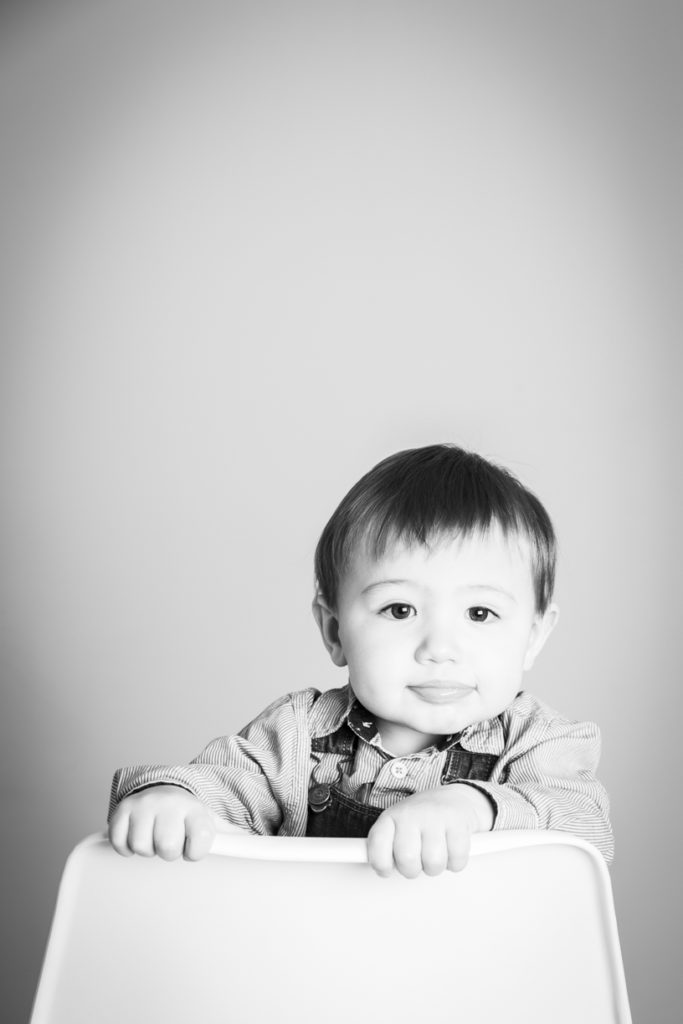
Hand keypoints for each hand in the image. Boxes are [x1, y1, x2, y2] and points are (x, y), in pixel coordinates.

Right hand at [108, 785, 217, 860]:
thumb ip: (225, 841)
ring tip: (153, 838)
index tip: (192, 847)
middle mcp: (169, 803)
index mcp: (194, 808)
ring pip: (141, 846)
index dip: (196, 851)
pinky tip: (136, 836)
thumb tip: (239, 855)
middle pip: (167, 847)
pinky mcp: (124, 808)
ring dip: (147, 849)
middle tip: (170, 842)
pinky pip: (119, 841)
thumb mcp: (206, 824)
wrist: (165, 791)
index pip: (201, 838)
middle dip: (168, 852)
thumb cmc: (185, 818)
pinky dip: (126, 846)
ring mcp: (145, 804)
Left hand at [366, 784, 493, 878]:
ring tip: (434, 854)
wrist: (452, 799)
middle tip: (417, 861)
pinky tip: (450, 849)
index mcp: (391, 817)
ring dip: (435, 866)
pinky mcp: (457, 822)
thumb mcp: (397, 828)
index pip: (377, 847)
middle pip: (407, 860)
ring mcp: (435, 816)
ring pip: (433, 863)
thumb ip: (385, 848)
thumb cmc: (421, 820)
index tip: (387, 868)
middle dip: (413, 869)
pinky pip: (456, 860)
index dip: (381, 865)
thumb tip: (379, 870)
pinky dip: (455, 862)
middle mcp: (411, 814)